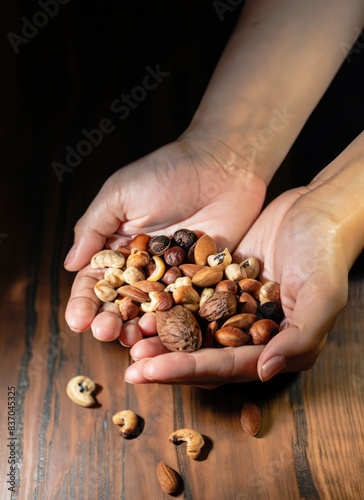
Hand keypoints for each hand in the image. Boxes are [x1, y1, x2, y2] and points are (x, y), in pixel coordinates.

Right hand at [64, 134, 266, 339]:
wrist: (221, 163)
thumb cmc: (165, 172)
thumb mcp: (119, 195)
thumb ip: (93, 229)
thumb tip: (69, 265)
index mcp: (120, 249)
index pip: (96, 282)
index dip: (85, 303)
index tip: (78, 321)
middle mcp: (146, 268)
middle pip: (124, 304)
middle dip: (110, 320)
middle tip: (106, 332)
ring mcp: (176, 276)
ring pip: (155, 312)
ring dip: (142, 329)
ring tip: (132, 339)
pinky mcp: (206, 279)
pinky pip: (191, 306)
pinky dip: (179, 322)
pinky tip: (168, 334)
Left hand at [125, 183, 348, 386]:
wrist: (316, 209)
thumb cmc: (326, 253)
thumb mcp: (322, 296)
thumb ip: (299, 338)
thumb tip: (264, 372)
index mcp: (276, 346)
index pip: (227, 366)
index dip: (188, 370)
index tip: (151, 371)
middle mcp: (251, 333)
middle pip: (204, 355)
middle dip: (167, 362)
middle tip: (132, 366)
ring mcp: (234, 308)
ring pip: (192, 329)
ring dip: (162, 336)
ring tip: (129, 338)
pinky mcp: (222, 283)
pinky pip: (190, 297)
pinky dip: (168, 304)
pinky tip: (143, 303)